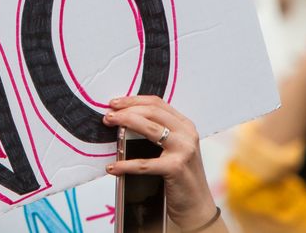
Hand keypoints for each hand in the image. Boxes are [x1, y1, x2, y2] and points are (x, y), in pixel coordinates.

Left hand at [105, 96, 218, 229]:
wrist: (197, 206)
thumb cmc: (181, 177)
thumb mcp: (174, 148)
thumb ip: (158, 133)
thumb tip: (124, 121)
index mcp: (185, 126)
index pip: (157, 103)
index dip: (133, 100)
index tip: (115, 103)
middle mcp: (187, 134)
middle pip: (151, 112)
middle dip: (126, 110)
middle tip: (108, 115)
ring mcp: (183, 150)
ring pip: (149, 128)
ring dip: (125, 123)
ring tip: (108, 125)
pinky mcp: (175, 168)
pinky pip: (144, 164)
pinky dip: (125, 164)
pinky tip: (113, 167)